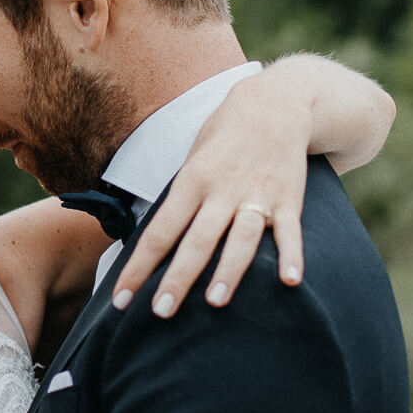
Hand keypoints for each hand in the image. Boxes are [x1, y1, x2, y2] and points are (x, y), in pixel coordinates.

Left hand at [112, 72, 309, 315]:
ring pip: (241, 237)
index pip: (158, 232)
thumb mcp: (192, 160)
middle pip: (196, 240)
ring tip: (215, 302)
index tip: (120, 299)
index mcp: (192, 181)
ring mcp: (257, 194)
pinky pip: (290, 231)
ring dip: (229, 270)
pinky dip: (292, 255)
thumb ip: (181, 200)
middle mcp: (222, 190)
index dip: (137, 267)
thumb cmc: (224, 137)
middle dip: (178, 277)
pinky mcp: (289, 198)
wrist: (275, 101)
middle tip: (161, 311)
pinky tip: (290, 282)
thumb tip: (155, 242)